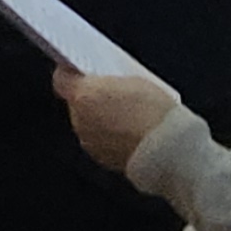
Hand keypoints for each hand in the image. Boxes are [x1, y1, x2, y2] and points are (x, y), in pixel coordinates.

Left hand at [54, 67, 178, 174]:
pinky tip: (130, 134)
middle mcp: (79, 120)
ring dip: (101, 120)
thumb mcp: (132, 79)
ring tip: (127, 117)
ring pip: (89, 124)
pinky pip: (100, 143)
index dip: (72, 74)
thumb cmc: (154, 112)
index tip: (81, 71)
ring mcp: (89, 141)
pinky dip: (110, 138)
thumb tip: (104, 81)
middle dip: (91, 99)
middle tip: (113, 96)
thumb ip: (109, 80)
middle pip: (77, 103)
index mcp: (82, 95)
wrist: (168, 149)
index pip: (62, 79)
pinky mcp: (102, 159)